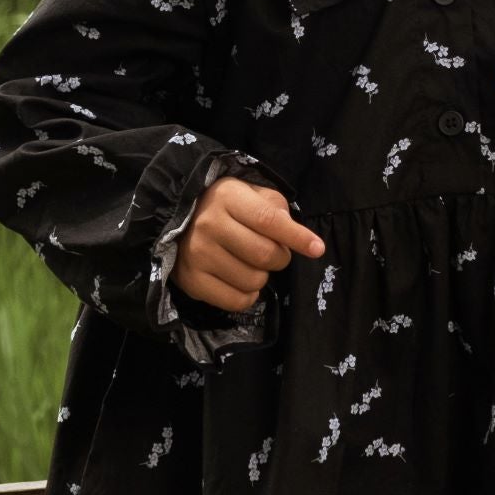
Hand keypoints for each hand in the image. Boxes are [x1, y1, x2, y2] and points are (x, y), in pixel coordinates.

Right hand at [173, 176, 325, 313]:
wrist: (177, 221)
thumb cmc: (225, 206)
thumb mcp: (250, 194)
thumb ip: (276, 209)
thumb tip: (297, 237)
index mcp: (227, 197)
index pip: (269, 221)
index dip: (297, 237)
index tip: (317, 249)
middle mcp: (209, 225)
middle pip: (266, 255)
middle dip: (280, 257)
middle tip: (273, 252)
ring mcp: (197, 255)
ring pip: (254, 281)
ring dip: (262, 276)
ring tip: (248, 263)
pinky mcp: (192, 281)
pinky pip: (237, 301)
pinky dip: (248, 295)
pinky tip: (239, 280)